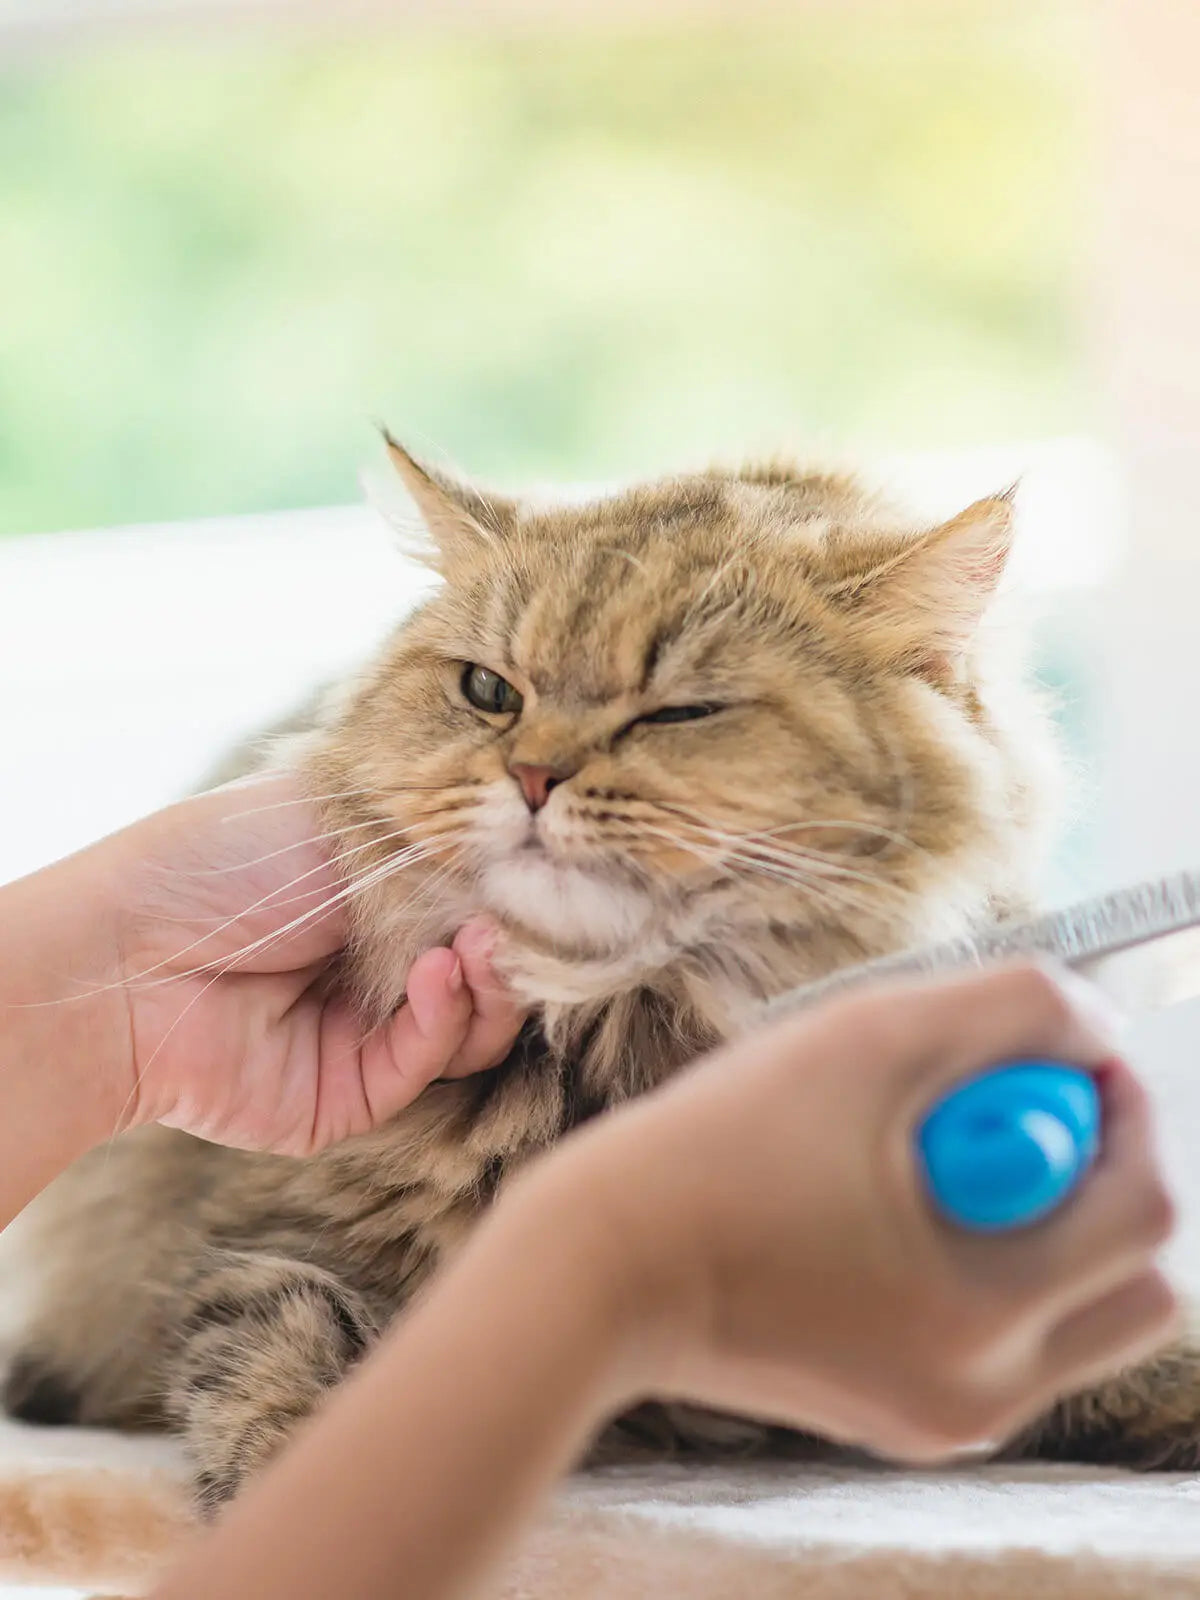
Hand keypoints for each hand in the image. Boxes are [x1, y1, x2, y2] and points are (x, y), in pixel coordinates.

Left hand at [95, 776, 524, 1153]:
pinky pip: (427, 1065)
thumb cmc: (224, 860)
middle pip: (489, 966)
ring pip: (474, 1025)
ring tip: (478, 943)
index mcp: (376, 895)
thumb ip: (440, 829)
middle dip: (517, 938)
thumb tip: (529, 838)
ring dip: (493, 982)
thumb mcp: (344, 813)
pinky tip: (434, 971)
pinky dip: (445, 1018)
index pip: (478, 898)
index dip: (518, 886)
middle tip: (528, 908)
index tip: (547, 858)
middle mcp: (377, 964)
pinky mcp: (349, 1096)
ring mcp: (365, 1033)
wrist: (129, 955)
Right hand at [531, 963, 1177, 1462]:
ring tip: (926, 1165)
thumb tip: (1098, 1025)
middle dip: (1089, 1174)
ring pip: (1078, 1308)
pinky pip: (1007, 1333)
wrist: (595, 1267)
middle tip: (994, 1117)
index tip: (1059, 1055)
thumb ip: (1009, 1010)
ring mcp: (947, 1415)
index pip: (1143, 1205)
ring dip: (1041, 1217)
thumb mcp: (868, 1036)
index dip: (1119, 1106)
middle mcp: (987, 1394)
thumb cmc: (716, 1149)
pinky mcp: (906, 1415)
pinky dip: (984, 1259)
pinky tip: (887, 1208)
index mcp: (986, 1315)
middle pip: (1133, 1275)